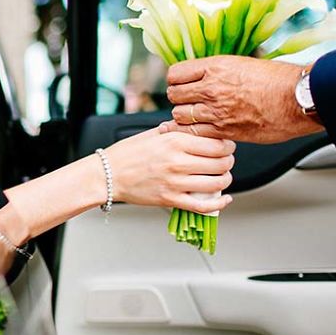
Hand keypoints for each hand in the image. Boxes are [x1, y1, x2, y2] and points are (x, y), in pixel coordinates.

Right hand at [104, 128, 235, 213]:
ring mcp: (175, 183)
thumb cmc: (127, 154)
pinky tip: (223, 199)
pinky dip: (219, 204)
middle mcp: (177, 162)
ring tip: (222, 177)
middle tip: (225, 161)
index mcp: (174, 142)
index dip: (228, 145)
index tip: (227, 146)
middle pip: (221, 163)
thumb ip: (177, 131)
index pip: (217, 144)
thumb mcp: (153, 134)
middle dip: (228, 162)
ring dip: (225, 180)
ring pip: (216, 183)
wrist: (107, 175)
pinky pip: (203, 206)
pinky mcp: (170, 200)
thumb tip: (198, 128)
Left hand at [162, 55, 322, 142]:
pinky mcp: (223, 130)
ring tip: (195, 118)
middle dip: (179, 99)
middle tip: (187, 102)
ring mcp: (215, 111)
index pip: (175, 73)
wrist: (298, 99)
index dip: (177, 80)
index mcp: (215, 67)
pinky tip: (198, 132)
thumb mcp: (244, 64)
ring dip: (185, 117)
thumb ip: (221, 72)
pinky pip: (193, 134)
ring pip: (179, 115)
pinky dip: (192, 134)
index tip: (182, 84)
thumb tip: (207, 76)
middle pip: (173, 95)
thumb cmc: (279, 80)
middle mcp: (211, 88)